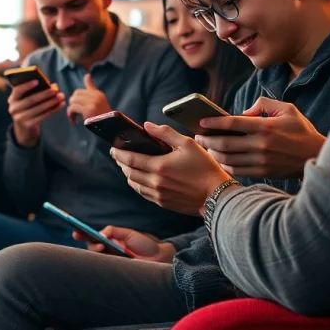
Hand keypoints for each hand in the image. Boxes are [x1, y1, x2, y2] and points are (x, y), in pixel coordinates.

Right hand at [8, 80, 64, 146]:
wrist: (24, 127)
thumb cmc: (28, 106)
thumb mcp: (26, 98)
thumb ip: (36, 90)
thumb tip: (53, 86)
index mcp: (13, 98)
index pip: (18, 90)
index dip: (27, 85)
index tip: (37, 81)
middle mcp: (14, 108)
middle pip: (31, 100)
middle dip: (44, 94)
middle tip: (56, 90)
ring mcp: (20, 118)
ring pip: (38, 109)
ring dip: (51, 102)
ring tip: (61, 96)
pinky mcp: (28, 125)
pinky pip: (43, 116)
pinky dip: (53, 110)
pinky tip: (61, 105)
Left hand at [66, 74, 110, 124]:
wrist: (111, 128)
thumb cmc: (104, 117)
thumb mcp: (99, 102)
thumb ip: (92, 90)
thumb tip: (87, 75)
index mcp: (98, 94)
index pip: (88, 86)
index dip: (80, 91)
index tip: (83, 90)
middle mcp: (95, 96)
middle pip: (76, 94)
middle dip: (73, 103)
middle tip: (76, 113)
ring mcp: (92, 102)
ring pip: (72, 101)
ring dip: (71, 110)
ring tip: (75, 118)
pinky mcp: (88, 110)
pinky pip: (72, 108)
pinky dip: (70, 115)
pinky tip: (74, 122)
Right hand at [72, 225, 175, 262]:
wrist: (159, 258)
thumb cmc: (146, 244)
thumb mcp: (129, 233)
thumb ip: (114, 231)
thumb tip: (100, 233)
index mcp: (112, 240)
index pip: (94, 236)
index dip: (84, 233)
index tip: (75, 230)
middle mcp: (109, 249)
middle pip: (91, 245)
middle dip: (85, 239)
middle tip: (80, 235)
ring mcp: (112, 260)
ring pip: (95, 255)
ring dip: (93, 248)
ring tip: (101, 245)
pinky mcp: (115, 269)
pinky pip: (103, 265)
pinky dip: (100, 260)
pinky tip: (102, 254)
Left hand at [111, 123, 232, 215]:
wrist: (217, 196)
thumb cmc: (205, 167)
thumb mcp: (188, 144)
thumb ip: (166, 133)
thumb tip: (147, 126)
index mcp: (160, 166)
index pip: (130, 159)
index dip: (118, 153)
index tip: (112, 148)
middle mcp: (155, 182)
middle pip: (129, 172)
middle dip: (121, 163)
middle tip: (119, 155)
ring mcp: (158, 195)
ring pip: (134, 184)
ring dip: (128, 174)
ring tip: (128, 165)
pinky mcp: (163, 203)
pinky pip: (143, 193)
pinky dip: (137, 184)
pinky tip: (141, 178)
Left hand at [198, 97, 325, 178]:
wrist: (317, 156)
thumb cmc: (301, 130)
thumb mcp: (287, 109)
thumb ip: (264, 104)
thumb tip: (244, 112)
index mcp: (266, 126)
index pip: (233, 122)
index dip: (214, 122)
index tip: (201, 121)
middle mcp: (262, 144)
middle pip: (226, 143)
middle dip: (208, 140)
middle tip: (198, 137)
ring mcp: (262, 160)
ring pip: (229, 158)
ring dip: (214, 153)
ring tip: (206, 147)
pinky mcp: (263, 172)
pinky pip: (237, 170)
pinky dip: (225, 165)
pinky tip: (220, 159)